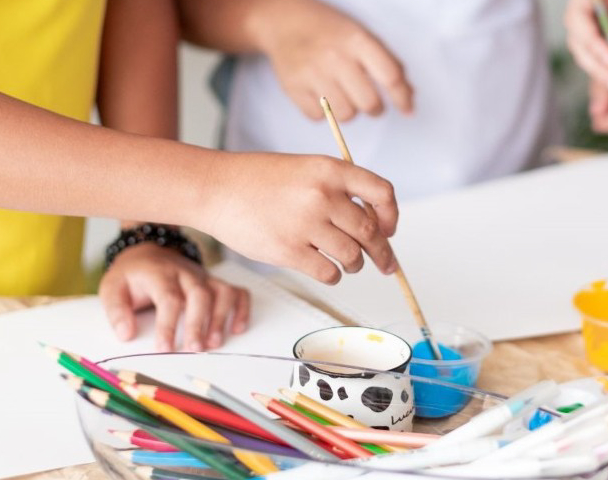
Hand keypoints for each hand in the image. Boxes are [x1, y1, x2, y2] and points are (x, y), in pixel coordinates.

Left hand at [99, 243, 249, 351]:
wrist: (148, 253)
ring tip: (214, 343)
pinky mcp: (214, 283)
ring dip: (221, 318)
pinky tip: (238, 328)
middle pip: (199, 295)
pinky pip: (237, 292)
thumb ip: (116, 311)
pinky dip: (242, 309)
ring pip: (222, 292)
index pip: (168, 298)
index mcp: (159, 273)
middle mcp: (186, 273)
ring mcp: (203, 277)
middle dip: (198, 323)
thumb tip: (126, 334)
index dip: (168, 324)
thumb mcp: (112, 288)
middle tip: (194, 349)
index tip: (164, 348)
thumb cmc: (132, 276)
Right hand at [199, 152, 398, 283]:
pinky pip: (329, 272)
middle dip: (382, 252)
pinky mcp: (289, 251)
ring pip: (352, 256)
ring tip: (348, 263)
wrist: (216, 188)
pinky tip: (326, 269)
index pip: (382, 192)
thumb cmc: (257, 180)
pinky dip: (333, 275)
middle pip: (370, 232)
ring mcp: (305, 224)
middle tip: (386, 264)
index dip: (391, 216)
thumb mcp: (304, 168)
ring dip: (355, 264)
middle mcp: (322, 195)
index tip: (389, 229)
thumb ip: (337, 189)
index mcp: (330, 170)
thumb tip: (371, 224)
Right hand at [250, 0, 412, 120]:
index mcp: (356, 40)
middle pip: (369, 103)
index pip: (390, 77)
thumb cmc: (328, 30)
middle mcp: (335, 57)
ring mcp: (312, 73)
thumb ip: (386, 62)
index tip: (407, 109)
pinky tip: (323, 96)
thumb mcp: (361, 35)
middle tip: (371, 103)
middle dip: (375, 108)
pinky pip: (319, 118)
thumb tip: (408, 94)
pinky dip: (324, 113)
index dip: (403, 98)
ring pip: (346, 115)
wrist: (283, 22)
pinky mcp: (293, 88)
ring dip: (350, 111)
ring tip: (344, 96)